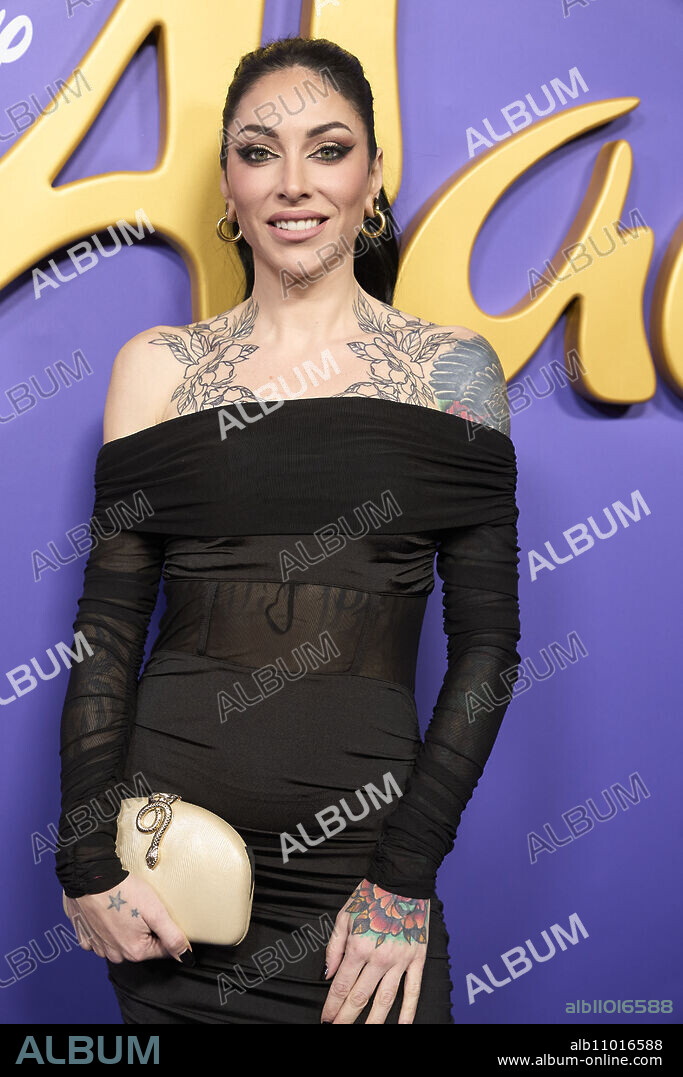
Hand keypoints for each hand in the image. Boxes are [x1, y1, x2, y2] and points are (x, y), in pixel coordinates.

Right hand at [63, 873, 193, 965]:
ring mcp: (99, 947)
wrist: (91, 878)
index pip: (162, 949)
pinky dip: (106, 927)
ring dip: (126, 928)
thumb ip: (173, 937)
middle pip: (142, 945)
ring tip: (125, 907)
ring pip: (121, 942)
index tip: (158, 913)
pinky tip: (108, 913)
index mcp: (135, 951)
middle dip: (146, 929)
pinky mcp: (86, 936)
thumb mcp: (156, 912)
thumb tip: (186, 957)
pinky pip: (102, 938)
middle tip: (141, 907)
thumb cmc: (124, 892)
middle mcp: (115, 954)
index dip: (165, 929)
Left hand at [321, 878, 428, 1023]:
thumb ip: (334, 947)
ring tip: (365, 1035)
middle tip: (337, 1031)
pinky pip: (413, 990)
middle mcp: (379, 958)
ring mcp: (400, 961)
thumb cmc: (371, 895)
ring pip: (385, 1000)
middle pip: (360, 997)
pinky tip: (402, 1026)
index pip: (341, 985)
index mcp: (358, 947)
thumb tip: (328, 974)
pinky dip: (408, 1011)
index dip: (332, 1006)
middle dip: (346, 1018)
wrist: (402, 880)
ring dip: (374, 1022)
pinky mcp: (417, 959)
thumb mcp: (344, 916)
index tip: (326, 1019)